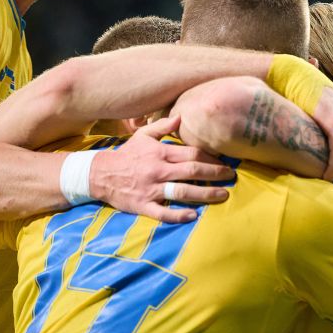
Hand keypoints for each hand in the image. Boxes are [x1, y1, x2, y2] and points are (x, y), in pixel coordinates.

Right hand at [90, 115, 234, 223]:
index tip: (226, 162)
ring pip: (182, 192)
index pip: (192, 154)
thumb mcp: (143, 136)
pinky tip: (193, 216)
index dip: (212, 158)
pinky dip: (178, 215)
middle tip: (232, 177)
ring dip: (205, 194)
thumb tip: (182, 116)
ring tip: (223, 195)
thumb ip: (163, 126)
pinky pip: (163, 213)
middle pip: (193, 172)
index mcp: (161, 153)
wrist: (100, 174)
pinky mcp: (143, 205)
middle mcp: (158, 170)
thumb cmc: (127, 155)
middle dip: (216, 174)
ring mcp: (151, 189)